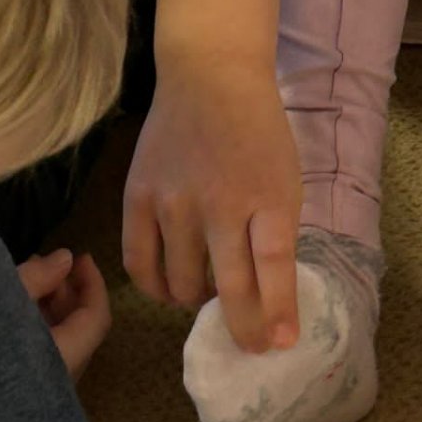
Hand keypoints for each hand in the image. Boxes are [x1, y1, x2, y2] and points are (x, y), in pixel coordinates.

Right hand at [0, 249, 108, 421]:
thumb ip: (35, 278)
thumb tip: (65, 258)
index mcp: (60, 359)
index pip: (96, 319)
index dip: (92, 284)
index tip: (80, 256)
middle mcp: (58, 379)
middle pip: (78, 328)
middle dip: (66, 291)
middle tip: (44, 261)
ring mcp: (39, 388)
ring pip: (59, 339)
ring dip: (48, 305)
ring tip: (24, 276)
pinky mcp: (19, 392)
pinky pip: (40, 352)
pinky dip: (34, 325)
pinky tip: (12, 303)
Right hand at [124, 52, 301, 353]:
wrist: (209, 76)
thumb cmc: (257, 134)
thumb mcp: (283, 180)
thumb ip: (276, 236)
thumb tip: (267, 303)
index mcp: (267, 194)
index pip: (271, 265)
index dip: (275, 310)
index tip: (280, 345)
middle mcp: (219, 201)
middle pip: (227, 285)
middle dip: (242, 327)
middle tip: (249, 346)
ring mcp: (173, 200)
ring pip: (179, 283)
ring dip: (196, 302)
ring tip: (206, 295)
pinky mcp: (138, 197)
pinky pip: (139, 263)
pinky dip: (154, 287)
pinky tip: (169, 287)